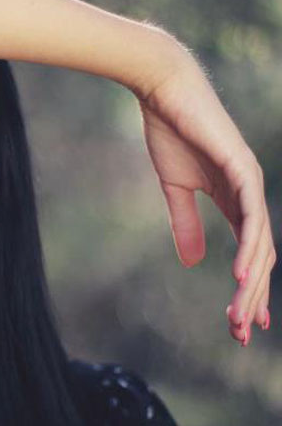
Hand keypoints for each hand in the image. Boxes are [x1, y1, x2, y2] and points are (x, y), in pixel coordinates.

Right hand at [134, 54, 275, 345]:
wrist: (165, 92)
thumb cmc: (170, 132)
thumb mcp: (175, 189)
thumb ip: (185, 223)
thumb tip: (192, 261)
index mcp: (234, 199)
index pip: (249, 252)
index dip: (248, 288)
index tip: (245, 321)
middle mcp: (249, 194)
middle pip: (259, 256)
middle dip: (251, 296)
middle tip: (242, 333)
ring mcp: (249, 181)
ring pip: (260, 243)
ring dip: (250, 283)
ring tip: (240, 316)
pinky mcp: (242, 168)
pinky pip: (250, 215)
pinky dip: (249, 247)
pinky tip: (240, 274)